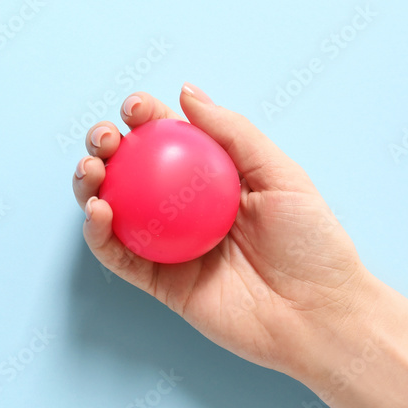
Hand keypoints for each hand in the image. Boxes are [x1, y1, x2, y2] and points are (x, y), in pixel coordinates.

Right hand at [72, 84, 374, 378]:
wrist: (318, 315)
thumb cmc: (313, 244)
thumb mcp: (282, 175)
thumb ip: (234, 133)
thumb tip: (186, 92)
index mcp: (212, 178)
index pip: (167, 139)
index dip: (143, 117)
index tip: (135, 107)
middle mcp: (183, 209)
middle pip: (130, 170)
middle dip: (106, 145)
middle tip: (106, 138)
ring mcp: (168, 246)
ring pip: (114, 210)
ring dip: (89, 185)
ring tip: (91, 169)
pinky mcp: (159, 283)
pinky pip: (119, 257)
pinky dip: (99, 235)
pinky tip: (99, 212)